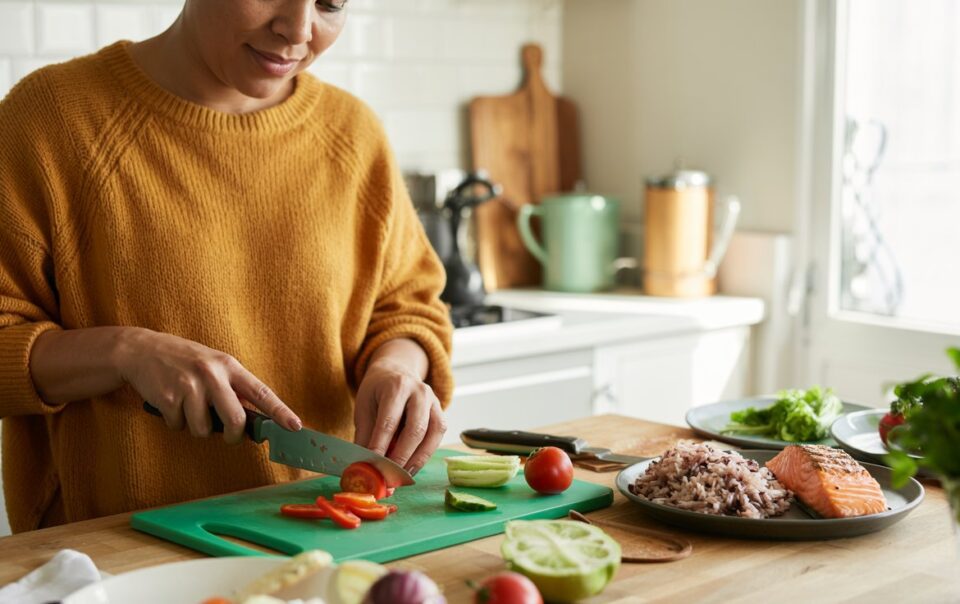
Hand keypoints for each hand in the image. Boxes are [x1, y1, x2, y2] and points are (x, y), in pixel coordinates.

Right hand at [117, 327, 300, 443]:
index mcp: (229, 366)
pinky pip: (180, 427)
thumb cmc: (184, 361)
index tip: (295, 427)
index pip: (261, 392)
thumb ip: (232, 388)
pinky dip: (175, 422)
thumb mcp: (213, 365)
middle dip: (233, 435)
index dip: (280, 412)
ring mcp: (190, 387)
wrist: (141, 349)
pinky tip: (170, 403)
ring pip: (204, 430)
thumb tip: (251, 420)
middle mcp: (212, 375)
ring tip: (188, 407)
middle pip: (235, 420)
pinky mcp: (170, 399)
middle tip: (228, 436)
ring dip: (196, 427)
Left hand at [354, 358, 446, 475]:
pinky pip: (437, 437)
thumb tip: (363, 467)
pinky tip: (412, 466)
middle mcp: (420, 391)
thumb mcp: (364, 407)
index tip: (373, 467)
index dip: (381, 446)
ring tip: (402, 477)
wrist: (396, 371)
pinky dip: (425, 455)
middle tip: (389, 478)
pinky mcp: (440, 412)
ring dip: (417, 460)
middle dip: (402, 457)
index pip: (389, 421)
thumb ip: (365, 435)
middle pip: (415, 429)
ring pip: (432, 434)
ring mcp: (434, 401)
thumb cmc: (377, 391)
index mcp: (396, 386)